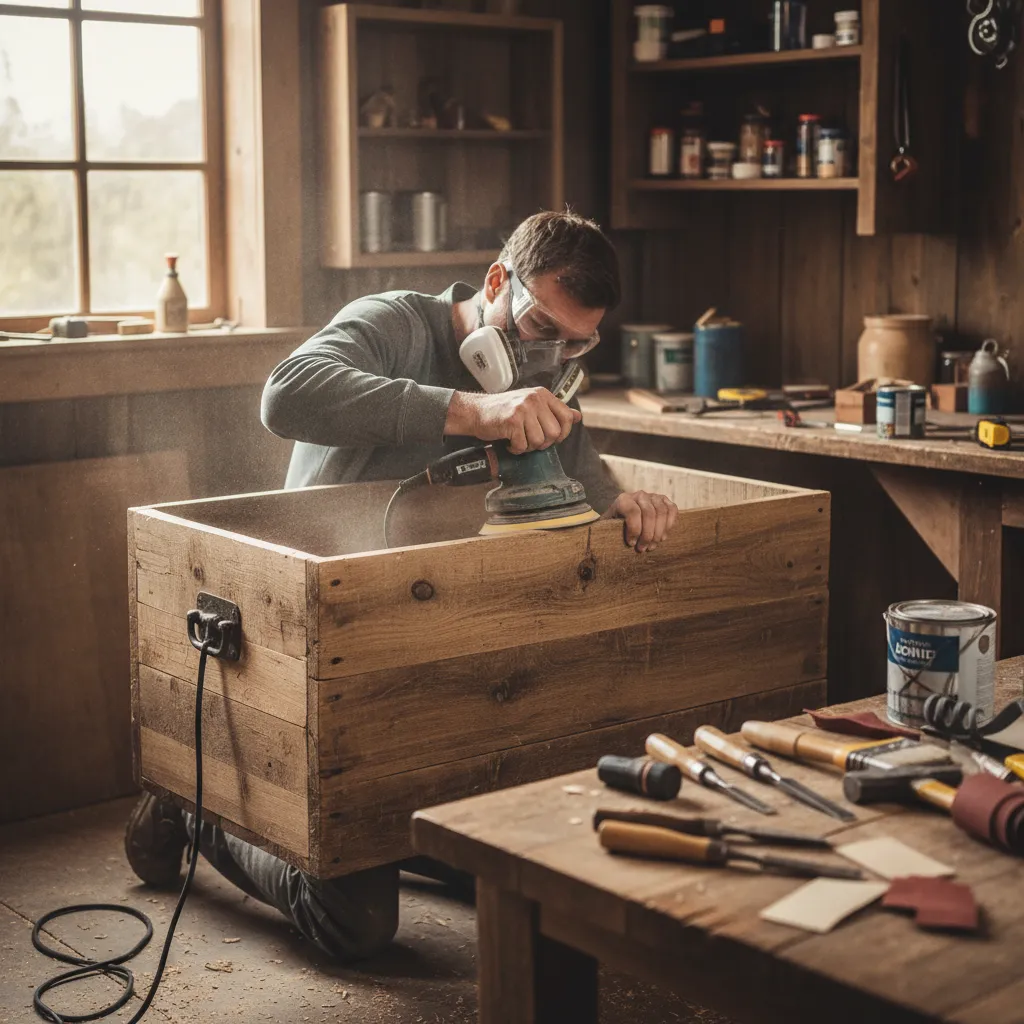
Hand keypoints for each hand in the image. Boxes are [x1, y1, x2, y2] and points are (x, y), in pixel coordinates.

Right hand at [445, 388, 580, 453]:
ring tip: (519, 440)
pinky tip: (510, 442)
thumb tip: (577, 416)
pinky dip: (516, 449)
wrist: (476, 411)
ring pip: (539, 441)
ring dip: (529, 447)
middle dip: (544, 443)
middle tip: (531, 441)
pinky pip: (523, 445)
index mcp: (543, 394)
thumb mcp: (532, 405)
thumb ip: (554, 410)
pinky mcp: (512, 421)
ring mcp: (523, 409)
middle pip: (554, 433)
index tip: (552, 438)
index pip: (567, 417)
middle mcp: (535, 399)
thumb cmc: (504, 410)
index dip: (563, 433)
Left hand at [603, 490, 677, 552]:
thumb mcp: (607, 528)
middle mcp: (639, 495)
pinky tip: (662, 537)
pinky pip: (672, 510)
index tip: (632, 544)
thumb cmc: (614, 527)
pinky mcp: (664, 501)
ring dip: (659, 533)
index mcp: (623, 500)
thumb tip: (602, 545)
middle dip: (648, 535)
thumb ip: (608, 532)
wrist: (624, 519)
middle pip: (649, 513)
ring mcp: (653, 496)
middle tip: (643, 549)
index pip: (633, 512)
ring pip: (662, 512)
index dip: (634, 530)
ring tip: (652, 546)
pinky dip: (670, 524)